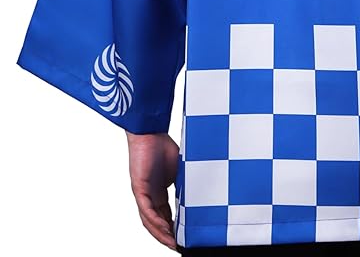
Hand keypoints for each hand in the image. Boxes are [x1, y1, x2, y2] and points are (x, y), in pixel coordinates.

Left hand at [125, 130, 179, 250]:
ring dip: (161, 234)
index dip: (174, 228)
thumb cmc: (162, 147)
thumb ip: (185, 183)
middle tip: (180, 245)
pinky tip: (165, 230)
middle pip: (157, 222)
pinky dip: (155, 222)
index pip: (166, 215)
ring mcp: (143, 193)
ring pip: (150, 221)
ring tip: (173, 243)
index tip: (186, 236)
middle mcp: (149, 196)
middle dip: (168, 236)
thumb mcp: (180, 170)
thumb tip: (203, 192)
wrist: (150, 132)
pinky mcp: (138, 188)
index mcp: (158, 192)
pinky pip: (146, 211)